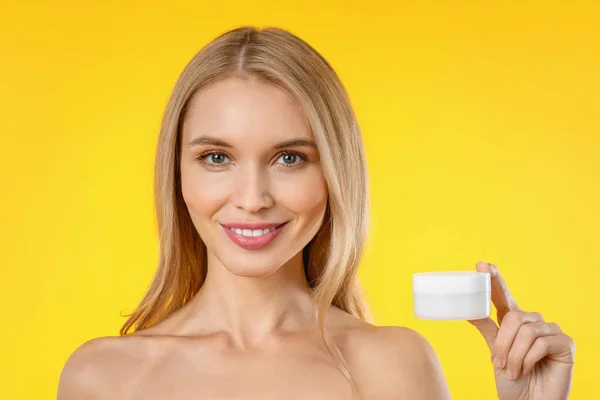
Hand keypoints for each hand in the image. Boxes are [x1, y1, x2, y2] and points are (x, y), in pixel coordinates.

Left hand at [468, 261, 574, 399]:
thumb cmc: (513, 380)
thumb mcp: (496, 353)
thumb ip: (488, 330)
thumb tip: (469, 310)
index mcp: (514, 321)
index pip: (504, 295)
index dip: (494, 278)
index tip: (481, 264)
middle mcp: (533, 322)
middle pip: (513, 317)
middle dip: (502, 342)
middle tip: (498, 362)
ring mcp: (551, 331)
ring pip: (525, 331)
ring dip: (513, 355)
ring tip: (512, 370)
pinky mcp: (565, 343)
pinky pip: (541, 343)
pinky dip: (528, 359)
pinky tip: (527, 370)